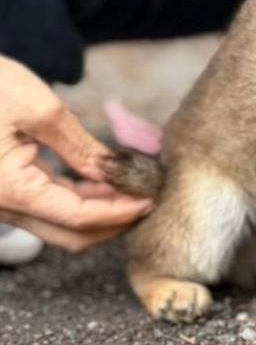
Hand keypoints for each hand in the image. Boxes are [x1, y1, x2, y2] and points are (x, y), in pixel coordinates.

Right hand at [0, 56, 152, 251]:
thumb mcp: (41, 110)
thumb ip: (80, 147)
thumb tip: (115, 172)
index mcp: (8, 189)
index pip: (77, 217)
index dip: (119, 212)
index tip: (152, 199)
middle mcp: (2, 205)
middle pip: (69, 233)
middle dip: (114, 221)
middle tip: (150, 198)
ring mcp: (2, 201)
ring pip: (60, 224)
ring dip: (100, 213)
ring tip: (136, 189)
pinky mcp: (7, 189)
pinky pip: (49, 207)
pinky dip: (82, 200)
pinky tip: (109, 183)